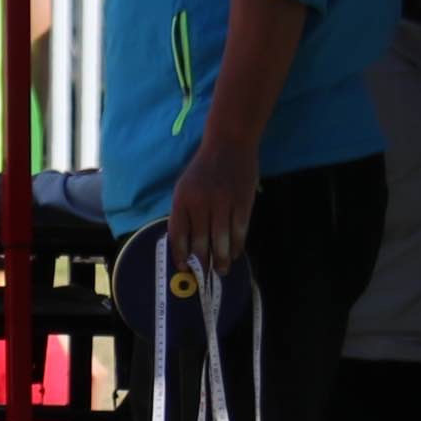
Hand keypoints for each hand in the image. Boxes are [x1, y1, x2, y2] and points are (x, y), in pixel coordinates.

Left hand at [168, 127, 258, 274]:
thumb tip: (184, 243)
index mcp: (182, 199)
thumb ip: (184, 212)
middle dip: (203, 262)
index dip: (180, 254)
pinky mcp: (243, 202)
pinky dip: (237, 245)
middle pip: (200, 241)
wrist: (229, 145)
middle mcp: (201, 203)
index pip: (178, 234)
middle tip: (205, 276)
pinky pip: (240, 230)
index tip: (183, 267)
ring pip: (222, 240)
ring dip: (222, 259)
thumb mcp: (185, 187)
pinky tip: (236, 253)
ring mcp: (223, 203)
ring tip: (222, 270)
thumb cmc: (204, 169)